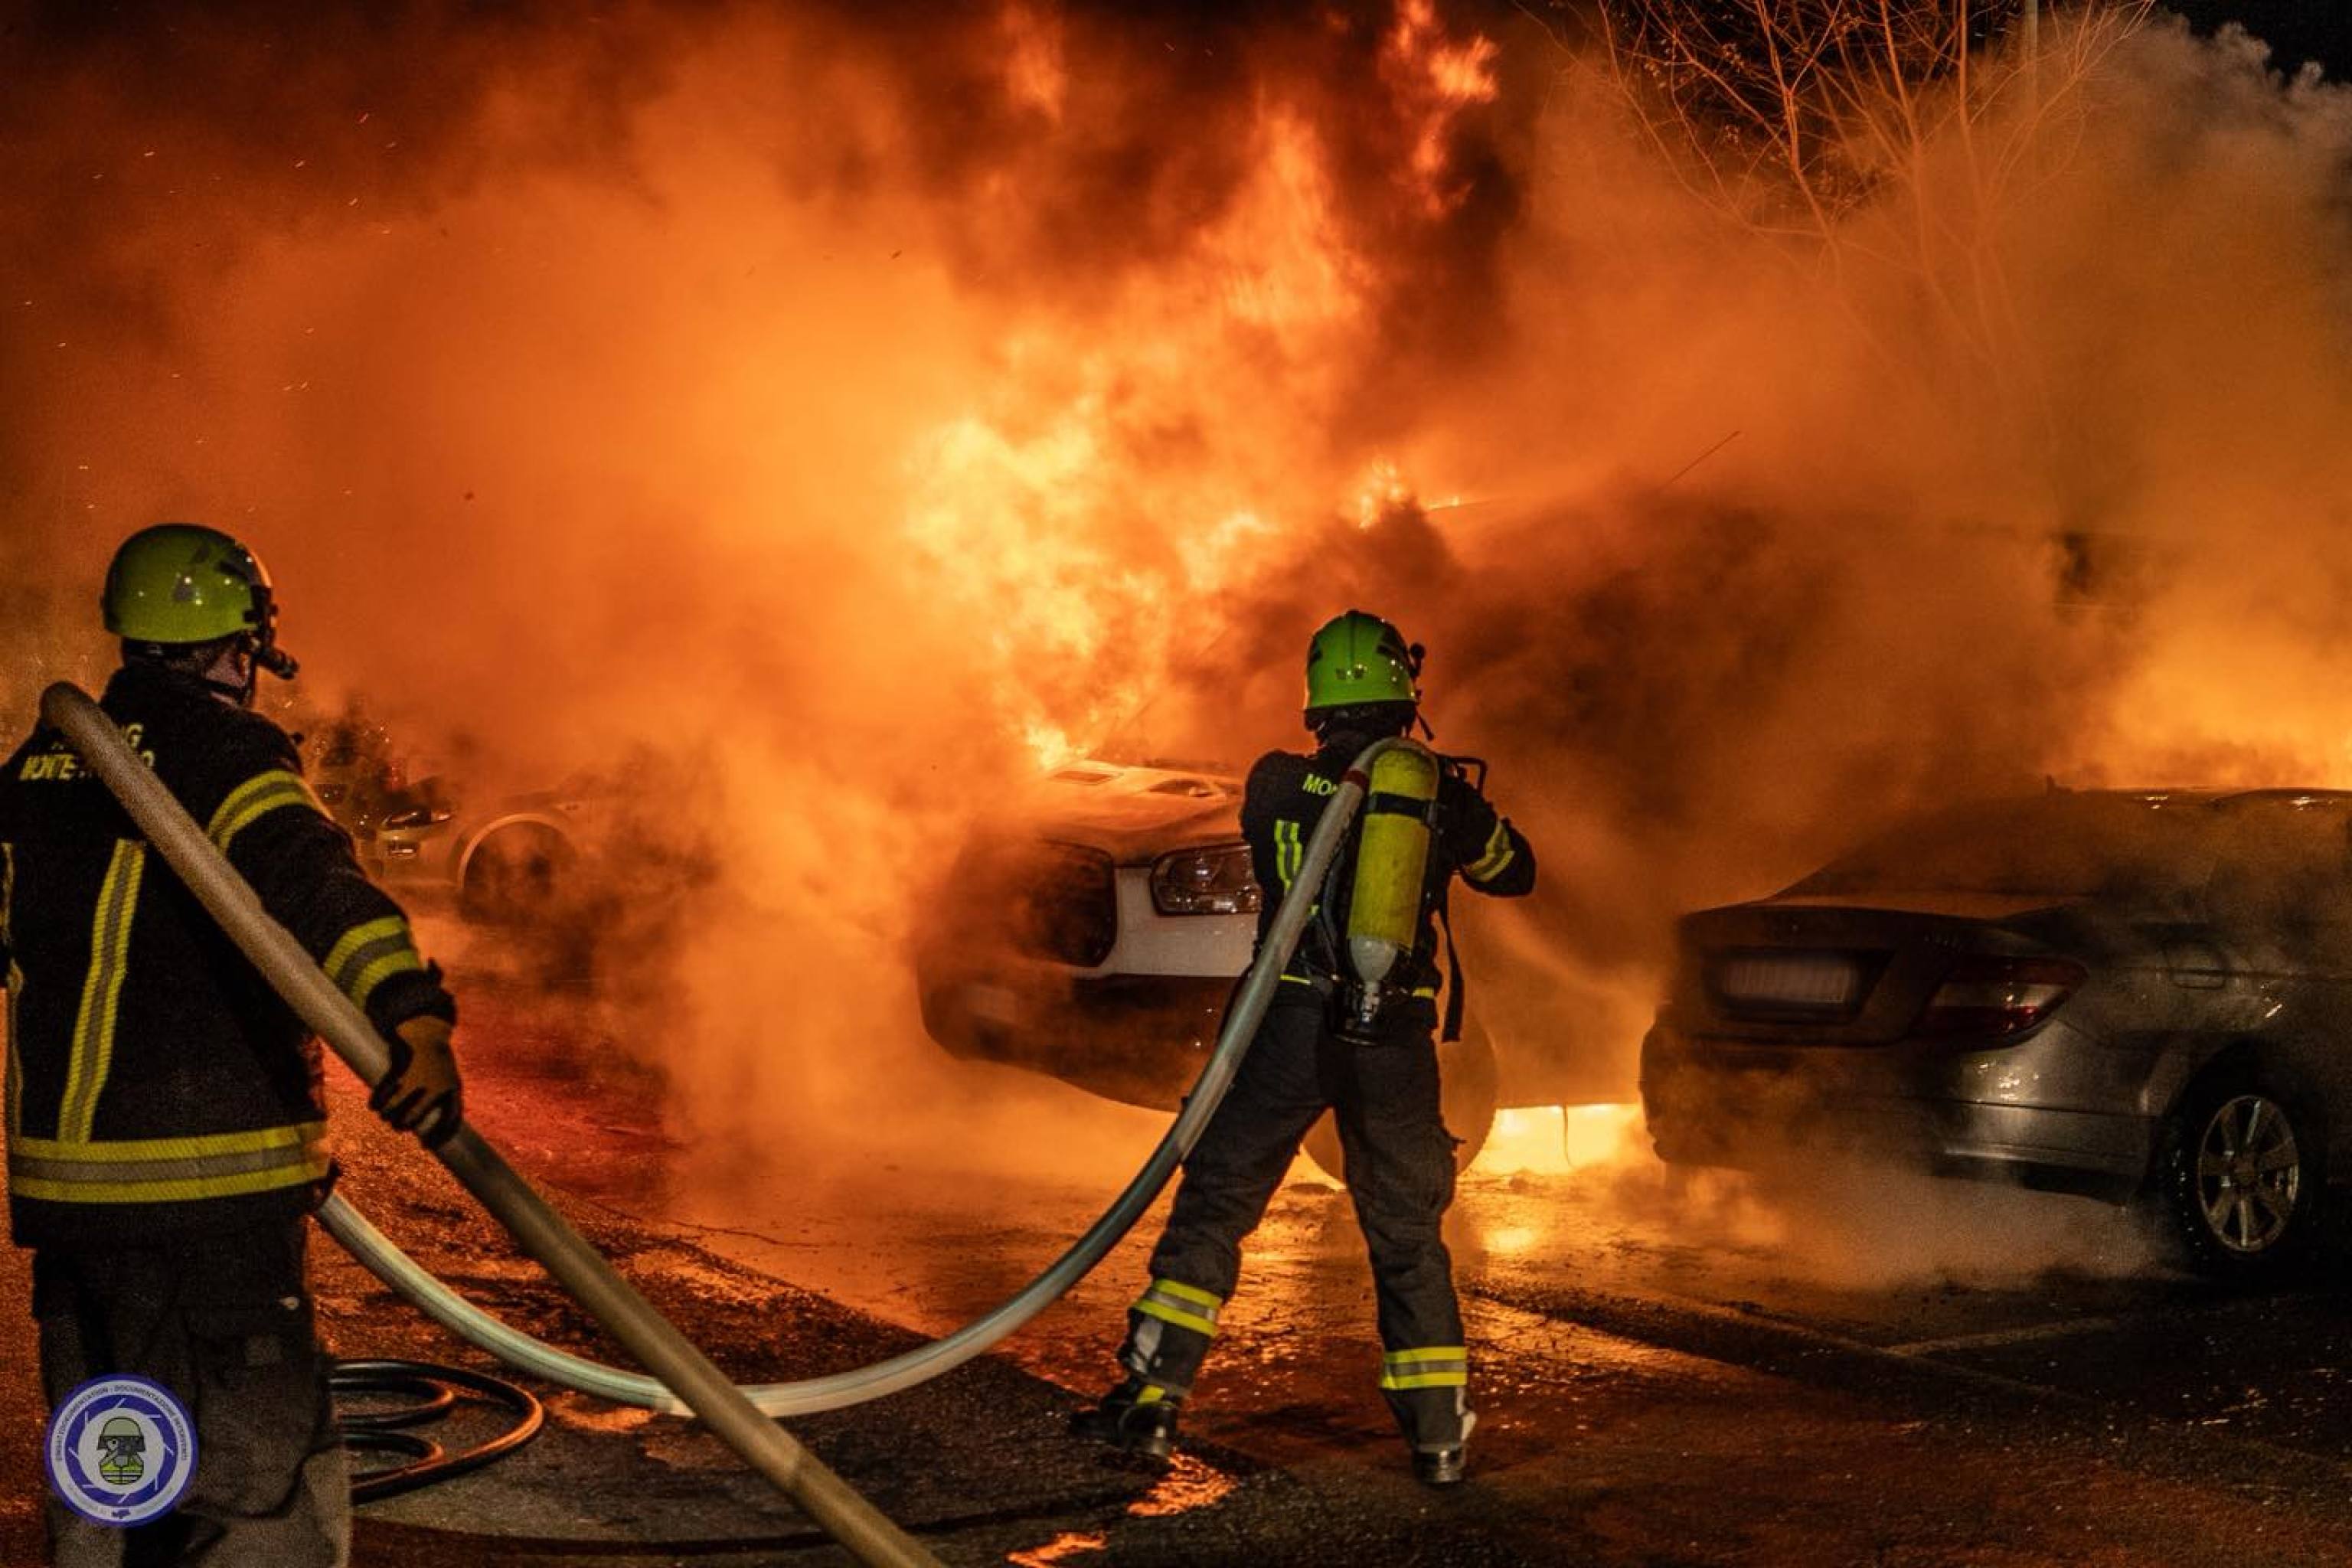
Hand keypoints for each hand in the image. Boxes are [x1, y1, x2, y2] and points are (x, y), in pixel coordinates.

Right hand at [371, 1014, 462, 1147]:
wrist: (427, 1033)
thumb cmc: (439, 1063)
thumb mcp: (451, 1080)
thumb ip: (449, 1103)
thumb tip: (438, 1135)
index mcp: (452, 1089)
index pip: (449, 1120)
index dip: (438, 1137)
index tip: (425, 1146)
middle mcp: (435, 1085)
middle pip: (414, 1116)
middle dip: (402, 1125)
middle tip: (397, 1127)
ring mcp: (415, 1077)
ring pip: (395, 1107)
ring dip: (387, 1115)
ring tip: (384, 1116)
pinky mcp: (399, 1068)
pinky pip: (383, 1092)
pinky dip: (376, 1101)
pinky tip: (373, 1105)